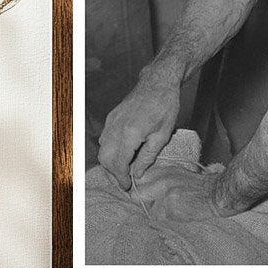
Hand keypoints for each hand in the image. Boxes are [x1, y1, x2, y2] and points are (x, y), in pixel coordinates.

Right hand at [98, 70, 179, 189]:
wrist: (158, 82)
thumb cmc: (165, 106)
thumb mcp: (162, 135)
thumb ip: (148, 156)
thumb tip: (138, 173)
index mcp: (130, 134)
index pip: (118, 163)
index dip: (121, 178)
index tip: (128, 186)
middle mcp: (116, 128)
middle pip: (105, 158)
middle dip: (112, 173)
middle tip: (125, 181)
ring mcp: (111, 121)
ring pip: (102, 149)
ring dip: (110, 162)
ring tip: (124, 169)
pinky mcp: (112, 117)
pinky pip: (105, 138)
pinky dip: (110, 149)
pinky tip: (122, 153)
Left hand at [138, 165, 240, 223]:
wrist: (218, 194)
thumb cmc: (200, 187)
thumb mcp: (178, 175)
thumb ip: (159, 179)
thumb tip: (139, 189)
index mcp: (163, 170)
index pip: (137, 179)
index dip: (138, 190)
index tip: (142, 196)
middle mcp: (162, 178)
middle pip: (135, 194)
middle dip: (141, 202)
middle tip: (152, 206)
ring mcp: (165, 192)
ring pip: (147, 209)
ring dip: (155, 213)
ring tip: (171, 211)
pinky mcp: (169, 205)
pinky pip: (158, 218)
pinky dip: (165, 220)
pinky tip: (177, 215)